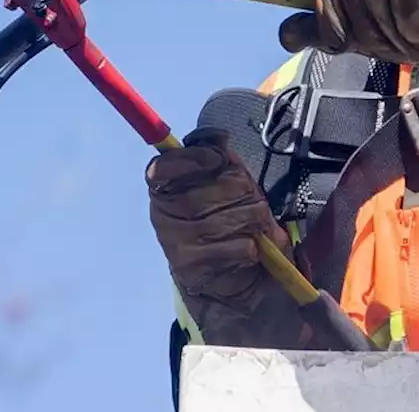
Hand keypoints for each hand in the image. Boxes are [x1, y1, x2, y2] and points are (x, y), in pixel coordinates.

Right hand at [146, 128, 316, 347]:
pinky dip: (251, 248)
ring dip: (252, 222)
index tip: (215, 160)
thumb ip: (223, 159)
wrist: (239, 281)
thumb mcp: (233, 184)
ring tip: (255, 228)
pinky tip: (249, 252)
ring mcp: (174, 243)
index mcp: (167, 188)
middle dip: (240, 192)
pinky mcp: (190, 268)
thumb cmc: (235, 223)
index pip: (163, 168)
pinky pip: (234, 247)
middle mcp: (163, 214)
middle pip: (205, 189)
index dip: (191, 160)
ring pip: (224, 219)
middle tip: (251, 202)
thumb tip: (217, 137)